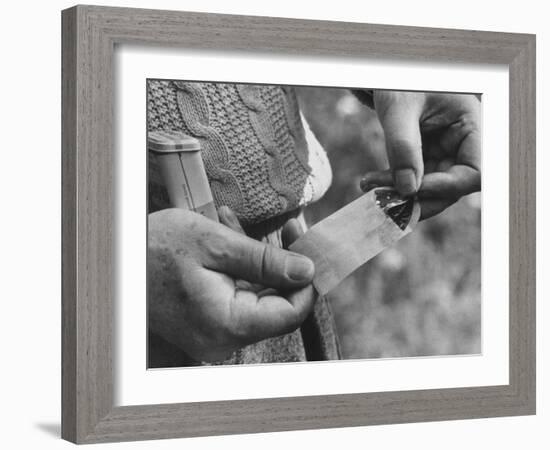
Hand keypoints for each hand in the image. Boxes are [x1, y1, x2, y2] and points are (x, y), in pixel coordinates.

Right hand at [148, 207, 314, 361]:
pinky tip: (228, 239)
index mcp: (229, 323)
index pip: (292, 312)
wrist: (114, 262)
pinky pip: (237, 298)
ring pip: (257, 298)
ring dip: (258, 261)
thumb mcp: (216, 244)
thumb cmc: (156, 249)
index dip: (307, 281)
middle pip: (276, 305)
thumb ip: (266, 261)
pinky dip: (240, 270)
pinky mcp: (207, 323)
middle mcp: (224, 338)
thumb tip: (307, 272)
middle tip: (288, 228)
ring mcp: (214, 333)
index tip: (307, 247)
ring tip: (237, 226)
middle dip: (283, 264)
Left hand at [360, 90, 480, 219]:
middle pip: (453, 187)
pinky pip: (416, 181)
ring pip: (432, 189)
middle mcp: (462, 143)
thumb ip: (403, 147)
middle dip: (418, 196)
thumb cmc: (398, 82)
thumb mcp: (398, 110)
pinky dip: (395, 186)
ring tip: (370, 187)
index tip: (412, 189)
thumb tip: (407, 189)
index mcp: (470, 124)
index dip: (447, 187)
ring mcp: (444, 152)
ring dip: (402, 195)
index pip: (474, 172)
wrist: (386, 77)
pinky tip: (372, 182)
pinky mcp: (426, 158)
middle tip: (384, 198)